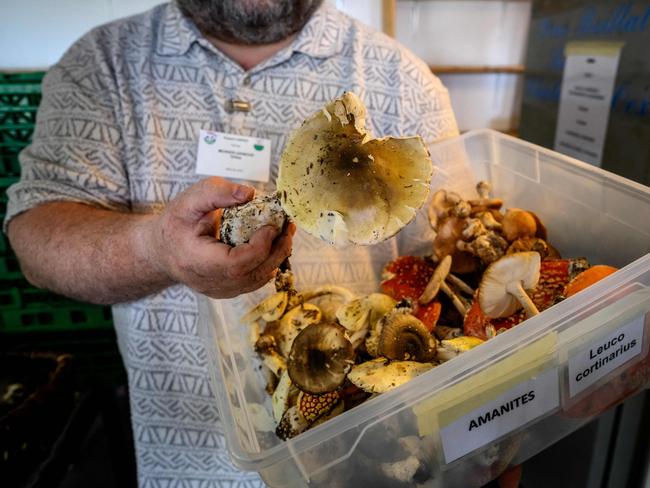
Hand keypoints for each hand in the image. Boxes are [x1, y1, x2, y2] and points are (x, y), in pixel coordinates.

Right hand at [145, 177, 295, 297]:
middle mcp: (209, 282)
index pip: (236, 264)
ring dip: (277, 257)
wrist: (163, 250)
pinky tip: (275, 244)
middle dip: (276, 251)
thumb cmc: (176, 224)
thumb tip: (249, 193)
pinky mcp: (229, 290)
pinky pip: (255, 281)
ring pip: (258, 280)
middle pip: (253, 275)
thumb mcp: (189, 201)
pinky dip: (269, 263)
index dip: (259, 247)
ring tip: (286, 233)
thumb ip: (216, 193)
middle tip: (288, 228)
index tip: (271, 226)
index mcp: (196, 262)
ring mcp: (221, 291)